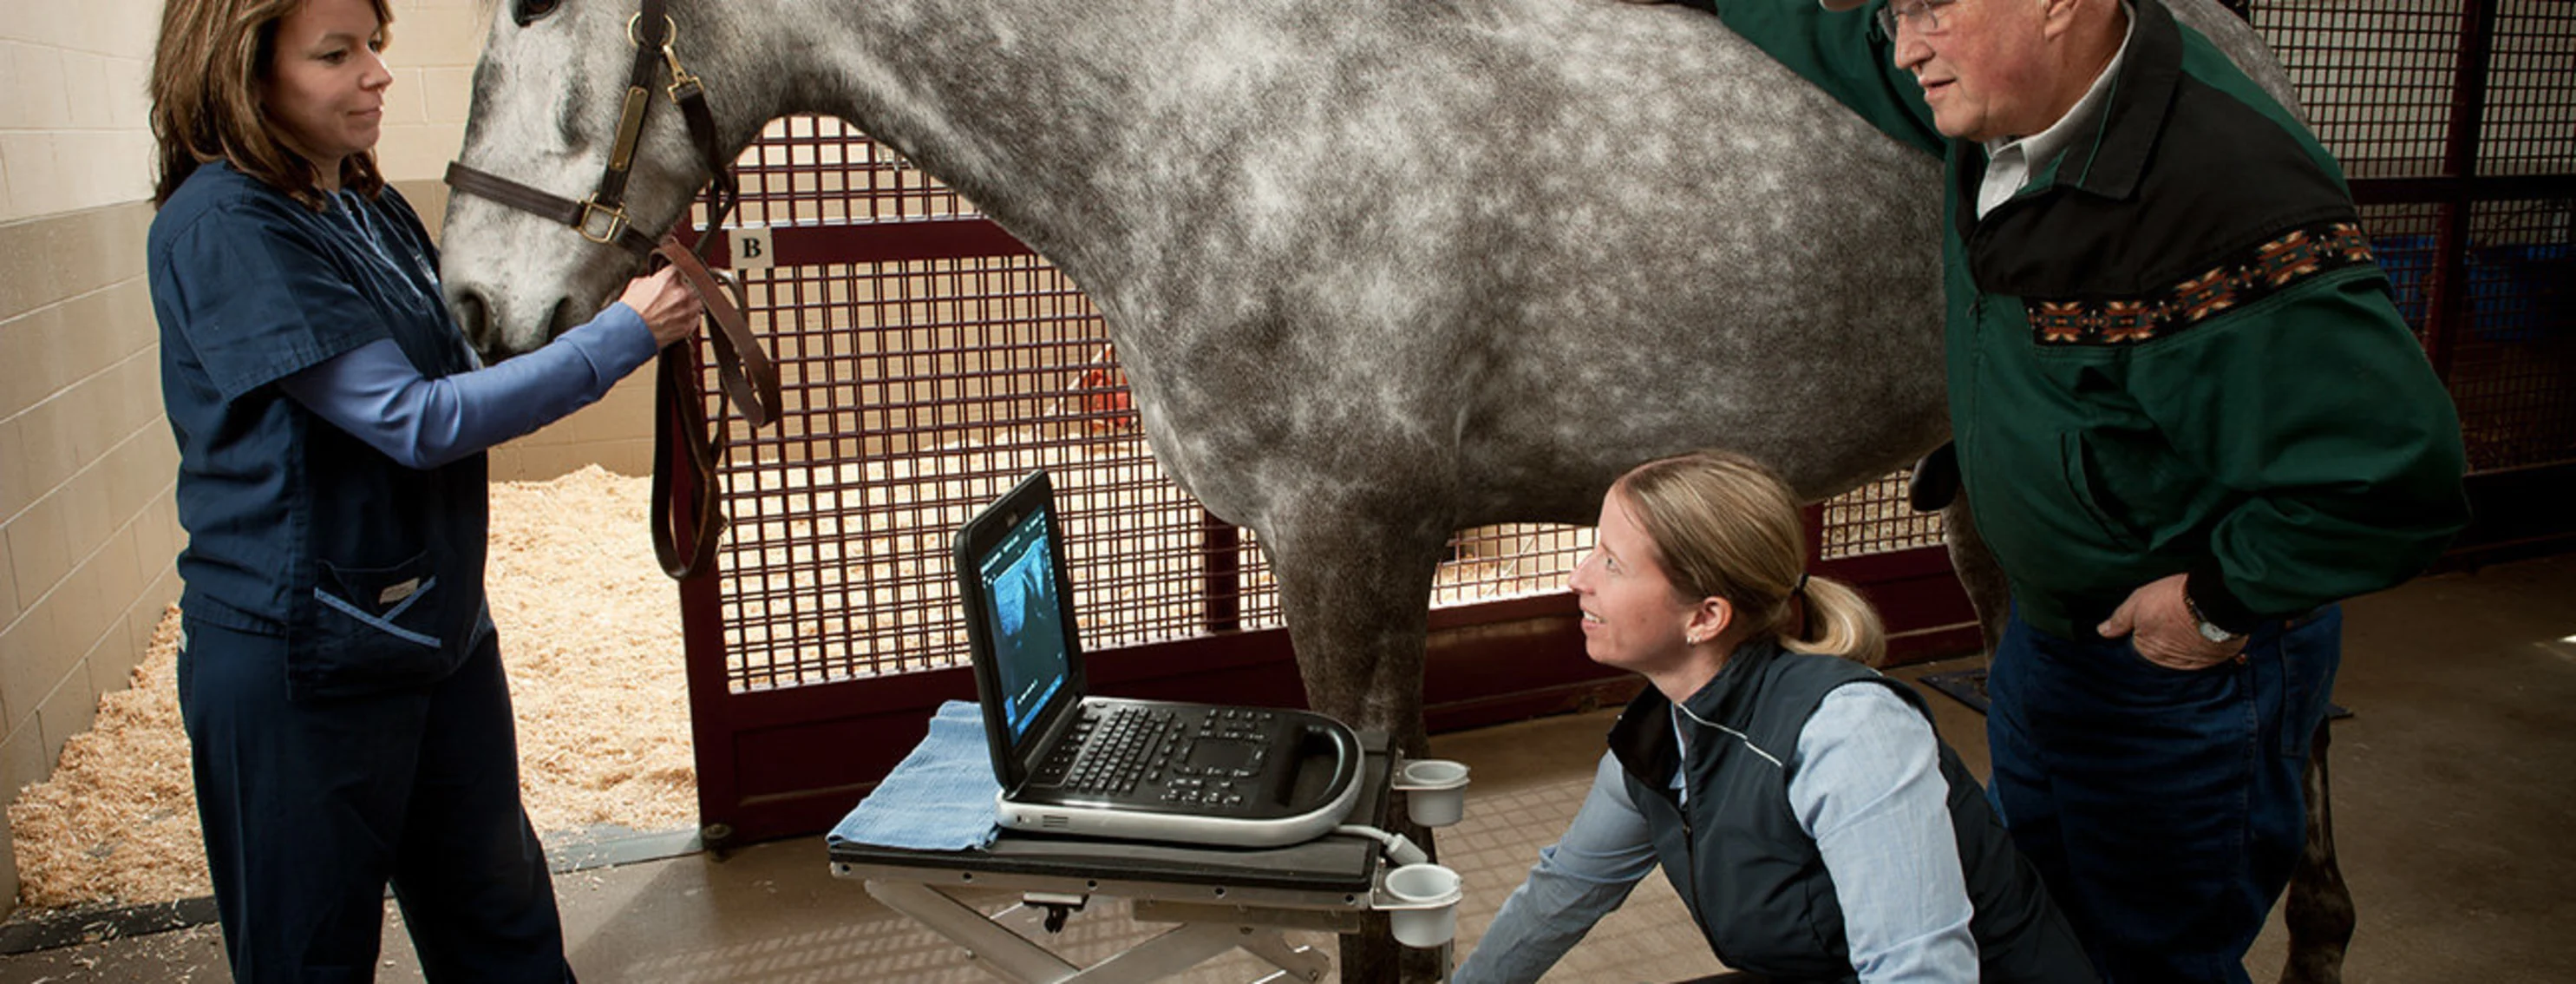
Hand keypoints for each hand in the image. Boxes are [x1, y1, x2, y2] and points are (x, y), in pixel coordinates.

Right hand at [615, 266, 703, 348]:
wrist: (629, 333)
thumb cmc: (630, 310)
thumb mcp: (637, 285)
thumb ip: (653, 279)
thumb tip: (657, 280)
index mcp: (670, 278)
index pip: (680, 268)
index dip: (676, 274)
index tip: (674, 277)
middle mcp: (682, 292)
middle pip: (692, 285)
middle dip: (684, 290)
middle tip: (671, 297)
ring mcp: (688, 309)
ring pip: (697, 302)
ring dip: (689, 304)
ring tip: (674, 310)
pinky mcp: (689, 326)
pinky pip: (696, 318)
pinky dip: (689, 318)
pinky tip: (675, 320)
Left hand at [2097, 573, 2241, 670]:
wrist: (2218, 600)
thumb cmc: (2173, 599)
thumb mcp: (2138, 601)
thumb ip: (2120, 619)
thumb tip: (2102, 631)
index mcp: (2147, 651)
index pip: (2140, 646)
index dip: (2145, 630)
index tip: (2153, 618)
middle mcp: (2169, 663)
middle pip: (2162, 651)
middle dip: (2165, 638)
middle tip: (2172, 617)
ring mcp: (2194, 663)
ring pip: (2184, 654)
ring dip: (2185, 644)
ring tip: (2190, 623)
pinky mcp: (2216, 660)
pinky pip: (2206, 655)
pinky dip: (2205, 645)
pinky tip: (2206, 631)